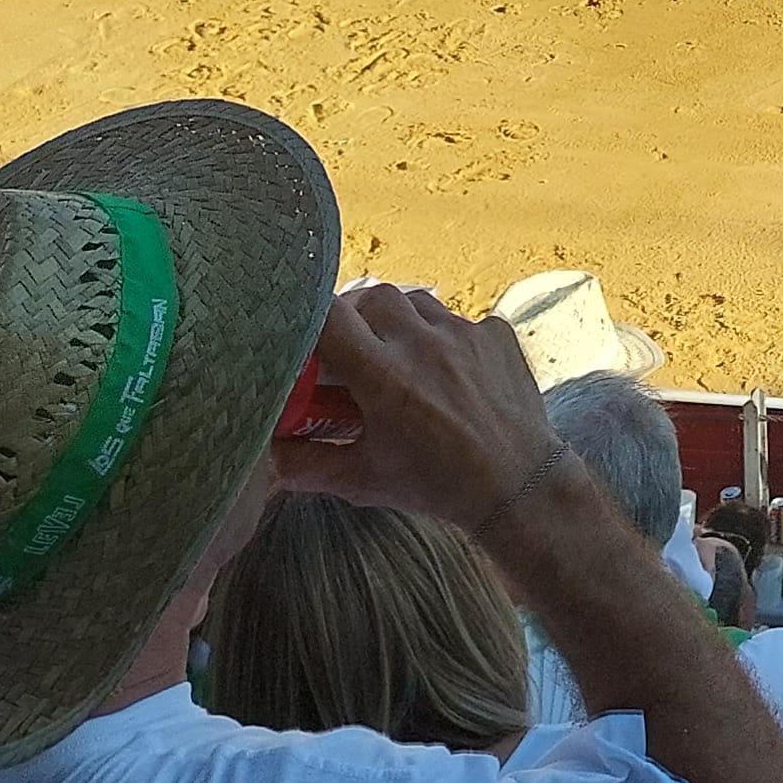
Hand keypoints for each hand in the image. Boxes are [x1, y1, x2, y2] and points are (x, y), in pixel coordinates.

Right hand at [275, 282, 560, 526]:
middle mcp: (424, 343)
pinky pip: (458, 319)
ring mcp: (464, 333)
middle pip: (372, 298)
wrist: (516, 485)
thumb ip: (306, 464)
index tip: (309, 342)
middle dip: (355, 318)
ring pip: (416, 301)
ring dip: (399, 323)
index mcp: (384, 376)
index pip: (330, 316)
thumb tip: (266, 452)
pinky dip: (443, 336)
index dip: (313, 321)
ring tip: (397, 357)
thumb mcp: (362, 480)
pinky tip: (444, 370)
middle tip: (351, 350)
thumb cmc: (435, 485)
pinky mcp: (496, 333)